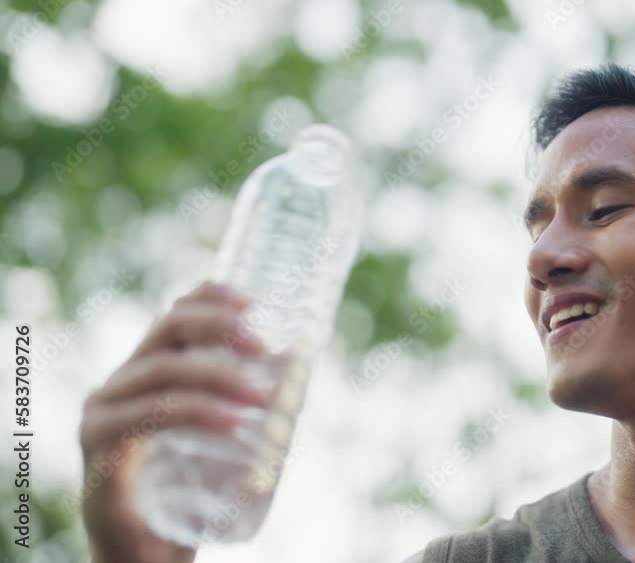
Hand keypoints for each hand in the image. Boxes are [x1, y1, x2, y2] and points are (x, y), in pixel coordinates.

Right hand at [78, 281, 269, 562]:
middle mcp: (122, 382)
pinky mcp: (98, 446)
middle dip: (219, 327)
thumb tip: (302, 362)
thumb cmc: (190, 491)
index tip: (253, 299)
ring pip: (161, 371)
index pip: (174, 316)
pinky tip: (231, 423)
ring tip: (261, 398)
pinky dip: (193, 413)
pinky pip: (146, 415)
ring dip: (217, 376)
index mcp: (149, 372)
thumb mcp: (221, 435)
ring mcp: (104, 410)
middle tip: (264, 346)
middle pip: (167, 330)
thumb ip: (247, 400)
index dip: (209, 297)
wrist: (147, 552)